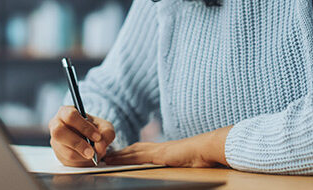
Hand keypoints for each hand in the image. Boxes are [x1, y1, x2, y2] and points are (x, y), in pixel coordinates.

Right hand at [49, 106, 114, 166]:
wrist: (91, 139)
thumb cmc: (95, 128)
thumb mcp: (105, 127)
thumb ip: (107, 133)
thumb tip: (99, 146)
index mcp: (66, 112)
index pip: (70, 116)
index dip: (84, 127)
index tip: (97, 137)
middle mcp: (56, 125)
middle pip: (59, 132)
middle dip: (77, 143)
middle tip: (91, 152)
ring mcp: (55, 140)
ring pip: (63, 150)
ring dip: (81, 155)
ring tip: (93, 155)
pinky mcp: (58, 154)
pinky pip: (67, 160)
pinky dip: (80, 161)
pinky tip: (86, 157)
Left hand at [102, 126, 230, 167]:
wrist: (207, 148)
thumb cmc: (201, 156)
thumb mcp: (185, 161)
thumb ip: (176, 162)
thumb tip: (174, 165)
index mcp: (163, 150)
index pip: (141, 151)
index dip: (128, 153)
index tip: (116, 155)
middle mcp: (158, 148)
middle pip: (134, 149)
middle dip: (120, 153)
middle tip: (105, 155)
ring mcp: (158, 149)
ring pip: (133, 152)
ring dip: (118, 155)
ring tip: (105, 158)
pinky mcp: (159, 154)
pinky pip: (138, 156)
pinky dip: (126, 158)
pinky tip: (116, 160)